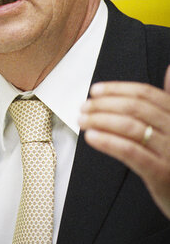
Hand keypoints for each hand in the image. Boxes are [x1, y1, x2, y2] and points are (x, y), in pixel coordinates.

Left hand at [78, 66, 169, 218]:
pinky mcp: (162, 173)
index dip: (117, 89)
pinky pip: (130, 151)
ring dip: (100, 120)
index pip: (145, 93)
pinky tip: (91, 137)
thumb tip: (169, 70)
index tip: (95, 91)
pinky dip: (107, 141)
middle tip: (84, 106)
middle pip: (135, 108)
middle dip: (104, 104)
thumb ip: (167, 102)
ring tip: (82, 120)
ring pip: (129, 127)